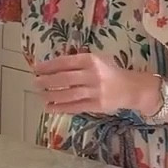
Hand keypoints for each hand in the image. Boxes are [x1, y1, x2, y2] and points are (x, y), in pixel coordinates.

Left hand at [32, 53, 158, 118]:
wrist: (132, 88)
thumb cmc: (111, 72)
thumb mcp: (97, 60)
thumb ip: (78, 62)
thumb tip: (53, 65)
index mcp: (91, 60)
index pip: (65, 62)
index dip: (49, 66)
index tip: (36, 68)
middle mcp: (92, 75)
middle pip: (64, 79)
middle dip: (47, 81)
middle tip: (35, 82)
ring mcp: (95, 91)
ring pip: (68, 94)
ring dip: (51, 95)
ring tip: (40, 95)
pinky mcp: (97, 105)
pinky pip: (75, 107)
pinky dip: (60, 108)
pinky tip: (49, 107)